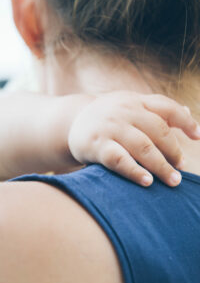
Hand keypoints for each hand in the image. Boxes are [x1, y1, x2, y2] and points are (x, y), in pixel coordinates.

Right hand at [68, 91, 199, 186]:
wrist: (72, 121)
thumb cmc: (108, 116)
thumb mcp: (130, 106)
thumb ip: (155, 109)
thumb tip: (187, 112)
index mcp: (135, 100)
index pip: (166, 107)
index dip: (185, 121)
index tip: (198, 137)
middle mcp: (124, 110)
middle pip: (158, 130)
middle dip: (173, 151)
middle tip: (181, 168)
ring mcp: (110, 127)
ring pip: (143, 146)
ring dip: (161, 165)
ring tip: (173, 180)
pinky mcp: (97, 145)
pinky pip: (119, 159)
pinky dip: (135, 170)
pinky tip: (147, 181)